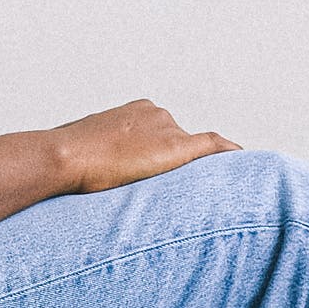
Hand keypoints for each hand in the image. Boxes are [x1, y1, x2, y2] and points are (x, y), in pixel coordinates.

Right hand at [37, 100, 236, 194]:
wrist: (66, 156)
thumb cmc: (66, 158)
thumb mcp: (86, 151)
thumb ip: (104, 157)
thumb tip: (96, 175)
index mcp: (135, 111)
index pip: (161, 136)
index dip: (161, 157)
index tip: (159, 176)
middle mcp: (156, 112)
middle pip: (178, 144)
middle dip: (175, 166)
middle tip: (165, 193)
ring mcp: (167, 127)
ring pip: (190, 153)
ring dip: (190, 171)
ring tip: (181, 196)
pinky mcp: (176, 146)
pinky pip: (213, 146)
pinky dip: (228, 153)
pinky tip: (242, 161)